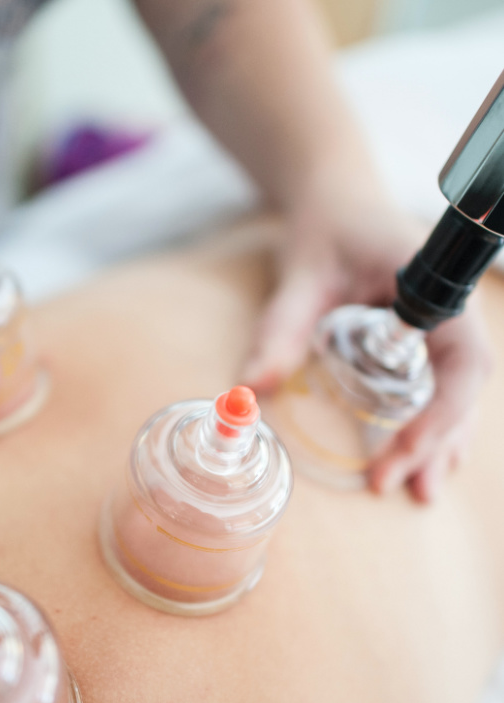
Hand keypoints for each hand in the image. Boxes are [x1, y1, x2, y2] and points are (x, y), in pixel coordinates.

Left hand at [240, 192, 492, 501]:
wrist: (336, 199)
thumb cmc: (325, 228)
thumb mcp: (300, 276)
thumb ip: (281, 328)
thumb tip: (249, 389)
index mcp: (434, 284)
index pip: (465, 359)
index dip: (444, 411)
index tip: (406, 448)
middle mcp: (449, 309)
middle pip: (461, 387)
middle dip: (435, 441)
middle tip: (402, 488)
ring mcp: (441, 325)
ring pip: (455, 392)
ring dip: (439, 441)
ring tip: (419, 491)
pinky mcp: (423, 337)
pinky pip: (438, 384)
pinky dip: (430, 421)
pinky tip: (421, 457)